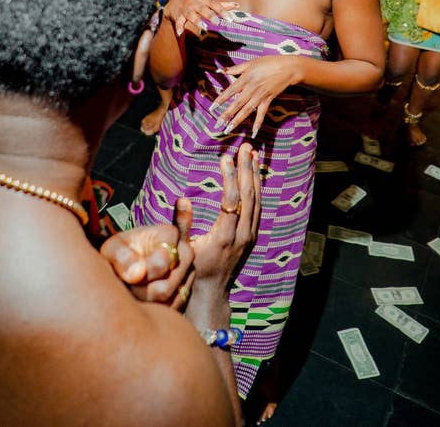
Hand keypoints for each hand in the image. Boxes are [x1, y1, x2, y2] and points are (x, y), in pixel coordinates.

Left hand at [100, 204, 194, 308]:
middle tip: (127, 286)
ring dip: (146, 302)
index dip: (140, 275)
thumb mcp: (112, 249)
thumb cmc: (120, 253)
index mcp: (169, 234)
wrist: (127, 261)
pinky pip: (173, 309)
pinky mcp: (187, 290)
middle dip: (141, 293)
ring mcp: (189, 273)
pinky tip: (142, 299)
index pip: (161, 264)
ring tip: (132, 291)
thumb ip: (121, 257)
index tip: (126, 273)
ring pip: (169, 302)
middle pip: (165, 288)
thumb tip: (138, 275)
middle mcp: (185, 252)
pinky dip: (155, 309)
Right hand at [164, 0, 238, 37]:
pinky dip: (179, 27)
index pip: (215, 4)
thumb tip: (237, 5)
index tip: (229, 19)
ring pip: (191, 15)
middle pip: (203, 9)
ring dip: (197, 21)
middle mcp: (195, 3)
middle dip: (209, 15)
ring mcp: (186, 9)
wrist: (177, 1)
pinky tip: (180, 34)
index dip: (222, 11)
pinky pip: (178, 22)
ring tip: (203, 28)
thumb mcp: (208, 1)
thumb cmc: (197, 2)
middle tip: (217, 22)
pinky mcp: (178, 16)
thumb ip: (222, 4)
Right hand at [188, 143, 260, 290]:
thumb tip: (181, 198)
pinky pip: (258, 208)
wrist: (211, 293)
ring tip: (252, 154)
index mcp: (225, 236)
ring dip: (255, 176)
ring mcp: (250, 236)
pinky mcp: (252, 236)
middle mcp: (242, 235)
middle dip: (246, 169)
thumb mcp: (184, 248)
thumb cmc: (193, 269)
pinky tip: (254, 175)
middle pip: (249, 196)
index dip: (230, 176)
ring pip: (257, 201)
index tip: (225, 156)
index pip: (232, 200)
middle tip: (244, 147)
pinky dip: (257, 188)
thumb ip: (183, 224)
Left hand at [213, 55, 301, 137]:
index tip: (211, 108)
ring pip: (246, 111)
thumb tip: (219, 70)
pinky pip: (261, 114)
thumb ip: (234, 68)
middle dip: (226, 114)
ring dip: (237, 121)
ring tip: (228, 130)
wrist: (287, 68)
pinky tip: (253, 133)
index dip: (220, 100)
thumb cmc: (268, 63)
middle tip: (217, 124)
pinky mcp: (268, 100)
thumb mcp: (250, 63)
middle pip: (236, 103)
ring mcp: (260, 96)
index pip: (230, 91)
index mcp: (245, 78)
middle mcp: (251, 89)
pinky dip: (258, 123)